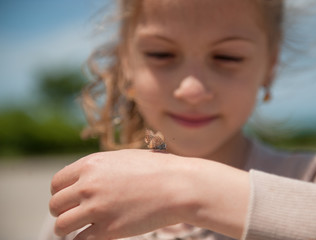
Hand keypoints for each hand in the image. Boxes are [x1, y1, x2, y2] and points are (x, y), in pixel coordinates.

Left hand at [49, 149, 190, 239]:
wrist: (178, 185)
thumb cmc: (157, 169)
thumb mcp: (124, 158)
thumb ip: (100, 168)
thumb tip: (85, 179)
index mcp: (91, 164)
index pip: (57, 183)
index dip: (61, 193)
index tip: (70, 200)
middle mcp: (88, 185)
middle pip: (55, 204)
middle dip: (63, 211)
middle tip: (77, 214)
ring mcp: (96, 208)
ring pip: (61, 225)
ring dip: (68, 229)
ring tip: (79, 228)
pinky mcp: (108, 230)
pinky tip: (95, 236)